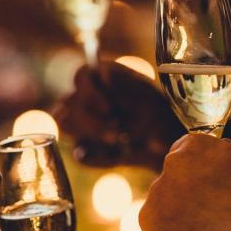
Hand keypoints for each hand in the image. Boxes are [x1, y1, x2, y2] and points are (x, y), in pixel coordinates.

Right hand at [54, 62, 182, 169]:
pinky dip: (95, 157)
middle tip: (115, 135)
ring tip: (116, 142)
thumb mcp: (146, 96)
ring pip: (66, 124)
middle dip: (91, 122)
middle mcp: (84, 97)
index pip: (81, 76)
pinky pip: (79, 154)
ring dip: (90, 135)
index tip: (109, 109)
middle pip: (68, 103)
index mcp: (99, 77)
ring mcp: (79, 122)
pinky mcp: (82, 146)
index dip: (90, 93)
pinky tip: (114, 156)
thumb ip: (124, 84)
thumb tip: (104, 73)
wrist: (164, 142)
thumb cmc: (155, 111)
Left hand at [139, 135, 230, 230]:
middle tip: (209, 208)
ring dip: (179, 211)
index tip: (210, 178)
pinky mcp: (147, 219)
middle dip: (188, 188)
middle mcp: (170, 163)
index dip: (201, 164)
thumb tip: (227, 161)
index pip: (190, 148)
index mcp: (195, 145)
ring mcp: (155, 191)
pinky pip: (158, 226)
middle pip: (176, 174)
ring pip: (165, 201)